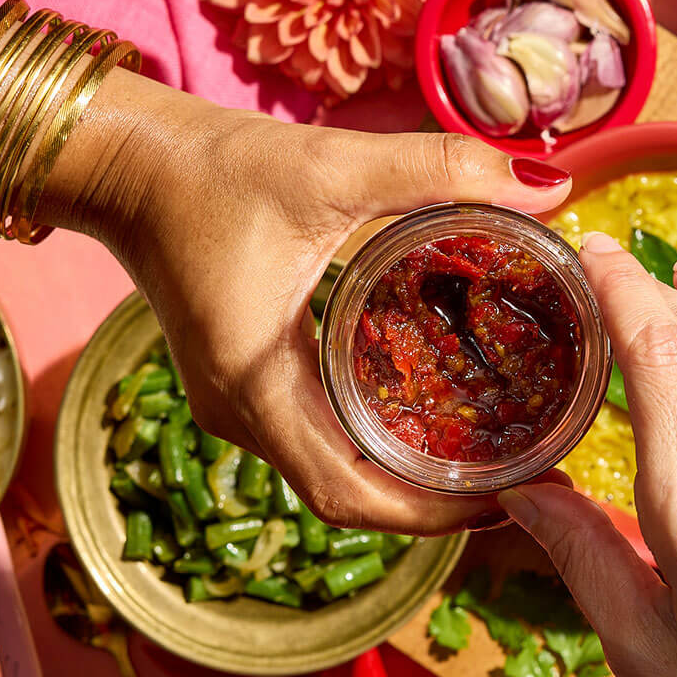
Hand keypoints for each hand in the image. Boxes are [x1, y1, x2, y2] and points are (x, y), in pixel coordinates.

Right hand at [88, 93, 570, 534]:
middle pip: (349, 497)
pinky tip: (429, 415)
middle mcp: (243, 415)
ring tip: (491, 455)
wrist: (128, 162)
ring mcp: (240, 405)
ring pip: (334, 474)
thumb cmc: (213, 170)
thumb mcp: (331, 168)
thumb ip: (439, 171)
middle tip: (523, 477)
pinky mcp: (246, 383)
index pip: (348, 496)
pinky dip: (377, 445)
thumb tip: (548, 188)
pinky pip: (319, 440)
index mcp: (257, 387)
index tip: (509, 497)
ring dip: (407, 479)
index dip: (431, 514)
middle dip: (435, 503)